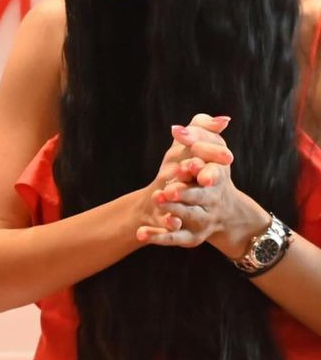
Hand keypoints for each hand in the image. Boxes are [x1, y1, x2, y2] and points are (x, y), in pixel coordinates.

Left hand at [136, 114, 267, 254]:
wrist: (215, 210)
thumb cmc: (204, 170)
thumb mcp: (206, 146)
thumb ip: (205, 129)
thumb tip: (212, 121)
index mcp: (218, 175)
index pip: (213, 171)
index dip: (203, 169)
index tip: (191, 165)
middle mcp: (213, 198)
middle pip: (199, 195)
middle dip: (184, 192)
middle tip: (167, 189)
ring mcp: (203, 219)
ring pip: (188, 216)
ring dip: (172, 210)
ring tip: (156, 202)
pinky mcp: (190, 237)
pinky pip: (174, 238)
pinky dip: (158, 236)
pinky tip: (141, 233)